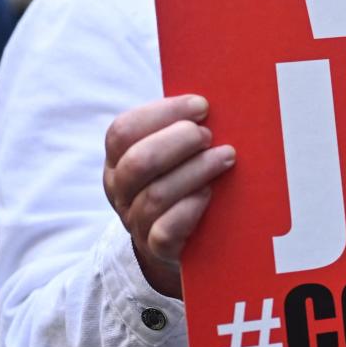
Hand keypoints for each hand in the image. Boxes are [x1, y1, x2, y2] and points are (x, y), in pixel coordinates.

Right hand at [103, 95, 234, 298]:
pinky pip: (166, 230)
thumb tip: (215, 98)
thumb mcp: (173, 154)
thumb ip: (182, 128)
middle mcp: (120, 190)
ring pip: (155, 195)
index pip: (124, 130)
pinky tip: (210, 194)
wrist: (176, 242)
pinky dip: (190, 208)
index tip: (202, 105)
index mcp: (119, 159)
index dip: (162, 113)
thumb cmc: (182, 182)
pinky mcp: (157, 248)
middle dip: (178, 141)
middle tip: (209, 135)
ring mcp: (136, 221)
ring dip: (195, 171)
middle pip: (138, 161)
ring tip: (226, 157)